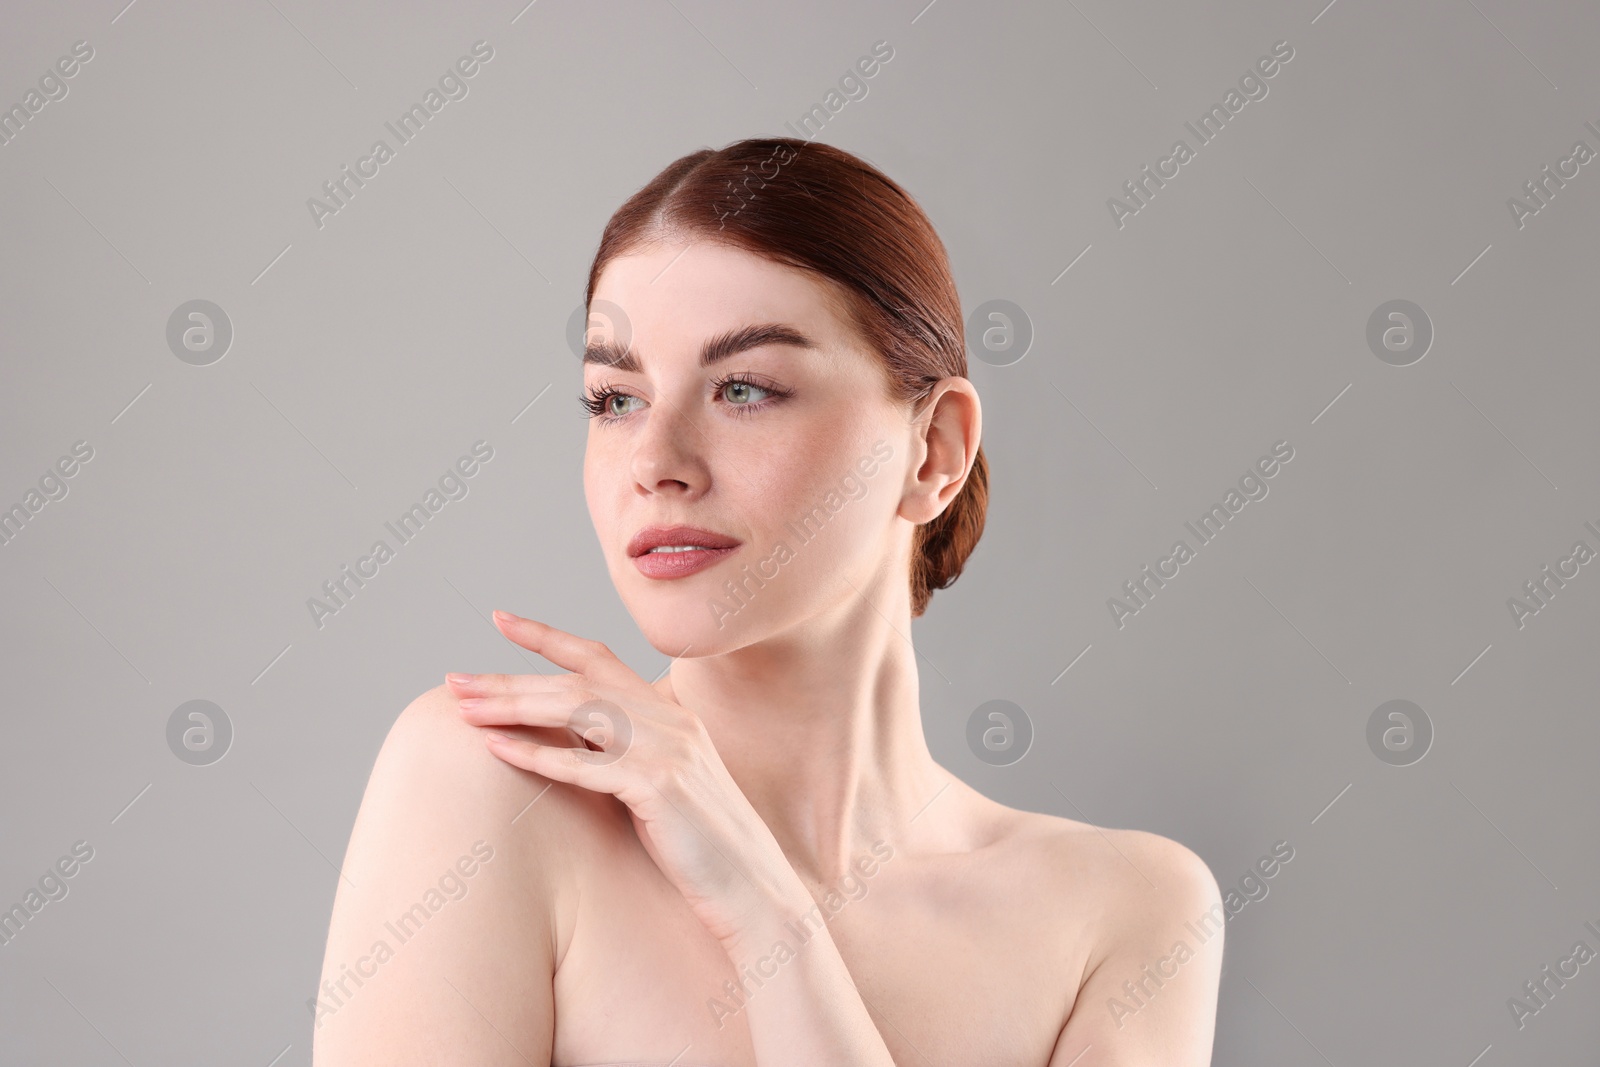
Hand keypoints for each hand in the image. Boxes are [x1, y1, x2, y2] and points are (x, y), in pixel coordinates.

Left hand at [448, 610, 804, 949]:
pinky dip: (538, 755)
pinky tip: (497, 749)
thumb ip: (627, 755)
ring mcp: (669, 749)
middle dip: (510, 678)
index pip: (600, 658)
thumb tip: (570, 742)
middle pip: (576, 682)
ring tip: (463, 709)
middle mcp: (670, 719)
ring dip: (513, 706)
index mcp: (670, 713)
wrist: (754, 890)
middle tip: (455, 680)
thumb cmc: (703, 848)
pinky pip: (586, 765)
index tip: (499, 619)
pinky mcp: (661, 786)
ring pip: (577, 711)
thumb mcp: (664, 786)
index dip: (547, 636)